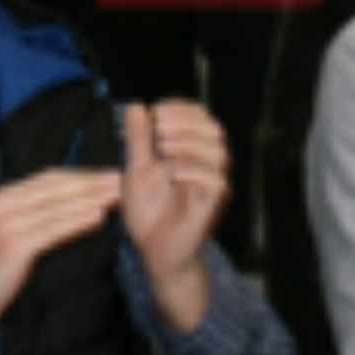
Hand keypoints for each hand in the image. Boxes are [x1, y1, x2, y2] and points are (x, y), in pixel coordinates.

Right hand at [0, 170, 121, 337]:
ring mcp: (8, 223)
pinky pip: (53, 229)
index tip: (107, 174)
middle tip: (120, 178)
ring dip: (91, 198)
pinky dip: (78, 221)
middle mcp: (5, 203)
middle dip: (92, 182)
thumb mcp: (12, 230)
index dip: (81, 174)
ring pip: (58, 206)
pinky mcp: (14, 245)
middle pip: (57, 187)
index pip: (50, 177)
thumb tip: (77, 202)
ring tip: (117, 196)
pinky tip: (98, 217)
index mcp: (4, 195)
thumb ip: (36, 213)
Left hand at [122, 101, 228, 333]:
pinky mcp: (215, 204)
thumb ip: (138, 138)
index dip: (182, 108)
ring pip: (219, 152)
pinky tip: (171, 173)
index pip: (200, 118)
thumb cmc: (149, 209)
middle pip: (214, 130)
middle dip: (186, 122)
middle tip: (158, 126)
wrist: (153, 249)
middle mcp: (209, 164)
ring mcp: (215, 184)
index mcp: (194, 151)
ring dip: (189, 144)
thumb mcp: (137, 168)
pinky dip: (193, 171)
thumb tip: (135, 105)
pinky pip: (217, 181)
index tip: (156, 109)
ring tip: (161, 147)